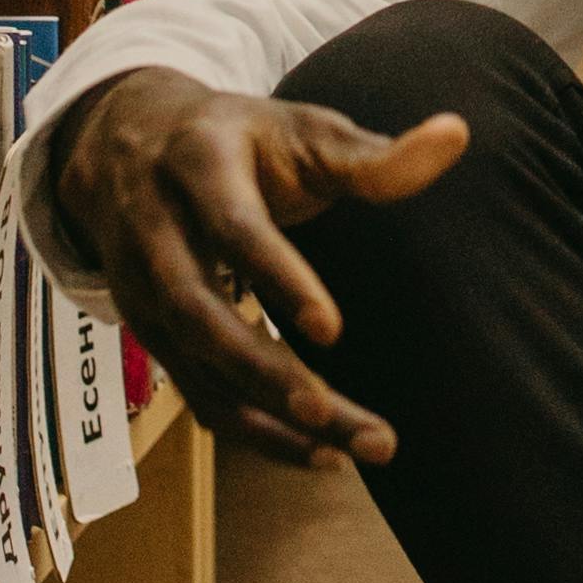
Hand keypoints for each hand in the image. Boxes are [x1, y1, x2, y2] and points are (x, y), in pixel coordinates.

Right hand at [47, 72, 466, 469]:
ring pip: (198, 367)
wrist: (124, 143)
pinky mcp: (149, 334)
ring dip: (270, 418)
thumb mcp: (300, 130)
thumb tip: (457, 134)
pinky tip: (320, 452)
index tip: (332, 331)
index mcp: (197, 165)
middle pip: (201, 315)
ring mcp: (139, 289)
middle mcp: (154, 231)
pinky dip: (255, 431)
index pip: (232, 229)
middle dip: (265, 372)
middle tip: (332, 415)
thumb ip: (375, 153)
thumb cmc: (239, 139)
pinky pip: (197, 394)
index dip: (277, 278)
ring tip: (351, 447)